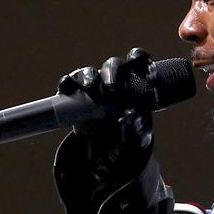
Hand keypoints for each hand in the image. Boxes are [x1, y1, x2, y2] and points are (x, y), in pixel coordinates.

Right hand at [56, 48, 154, 184]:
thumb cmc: (128, 140)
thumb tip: (132, 117)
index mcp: (134, 86)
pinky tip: (66, 88)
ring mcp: (92, 86)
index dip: (141, 60)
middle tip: (112, 89)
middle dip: (112, 74)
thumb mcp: (136, 140)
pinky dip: (67, 83)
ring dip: (89, 78)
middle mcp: (113, 81)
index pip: (139, 62)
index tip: (147, 74)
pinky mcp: (74, 94)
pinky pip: (69, 84)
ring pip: (89, 73)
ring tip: (88, 88)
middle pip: (113, 65)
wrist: (106, 153)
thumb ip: (137, 131)